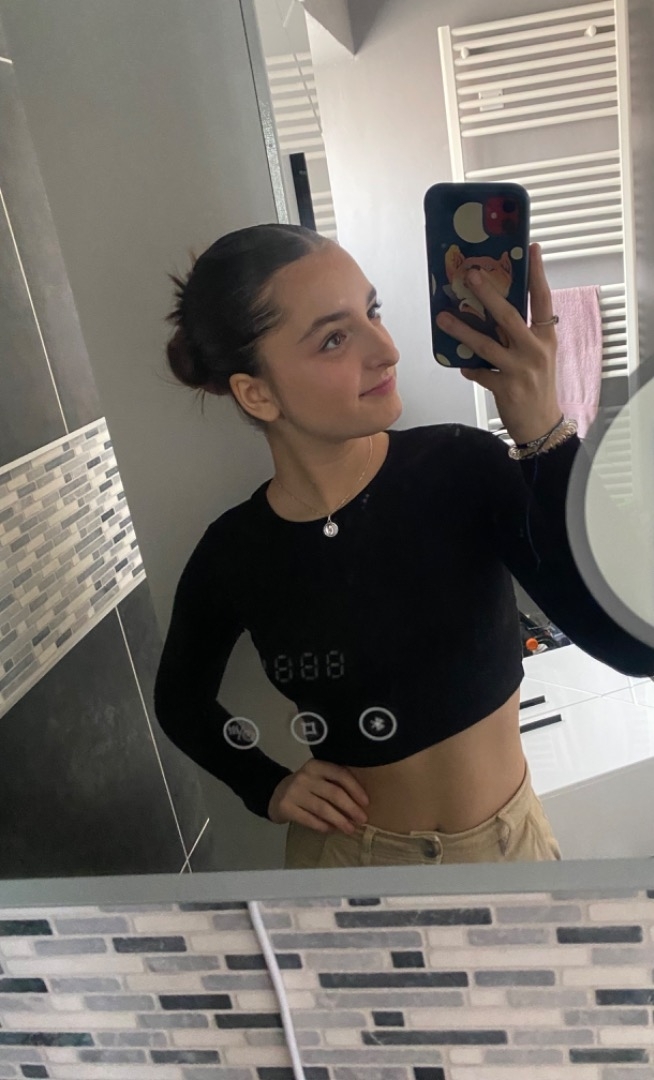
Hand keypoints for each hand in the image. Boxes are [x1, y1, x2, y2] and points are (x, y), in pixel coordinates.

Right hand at [268, 758, 368, 833]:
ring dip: (340, 820)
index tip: (366, 802)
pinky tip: (332, 830)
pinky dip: (323, 826)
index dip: (355, 789)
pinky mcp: (286, 807)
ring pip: (323, 808)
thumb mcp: (319, 777)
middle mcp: (305, 776)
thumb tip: (361, 802)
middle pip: (333, 793)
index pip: (340, 774)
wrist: (276, 793)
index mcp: (316, 765)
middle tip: (362, 819)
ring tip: (350, 829)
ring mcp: (294, 792)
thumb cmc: (307, 786)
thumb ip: (336, 783)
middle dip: (351, 807)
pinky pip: (310, 820)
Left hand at [436, 243, 561, 445]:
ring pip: (486, 344)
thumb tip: (493, 313)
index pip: (543, 299)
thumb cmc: (538, 386)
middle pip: (509, 315)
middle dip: (488, 294)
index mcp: (546, 338)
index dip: (538, 274)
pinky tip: (461, 365)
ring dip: (462, 330)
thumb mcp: (539, 356)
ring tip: (443, 318)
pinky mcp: (506, 388)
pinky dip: (469, 368)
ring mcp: (520, 369)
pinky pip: (479, 373)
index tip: (532, 249)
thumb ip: (522, 335)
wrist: (542, 425)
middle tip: (470, 275)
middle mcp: (535, 350)